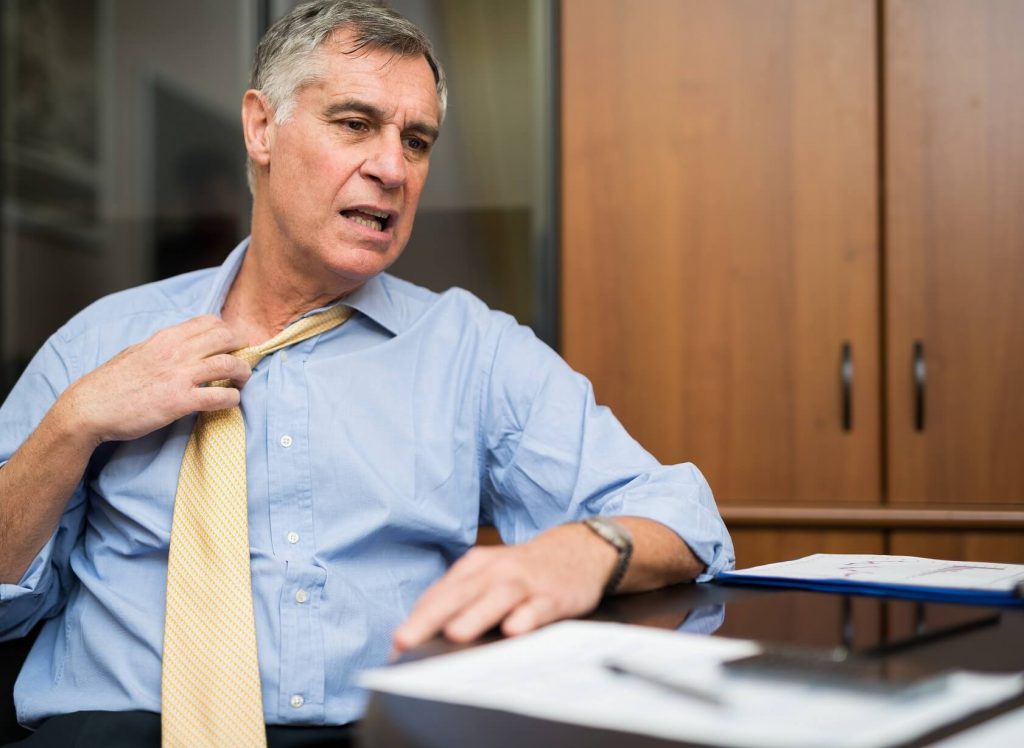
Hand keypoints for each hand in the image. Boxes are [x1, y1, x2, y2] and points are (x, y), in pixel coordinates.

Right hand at [57, 315, 250, 445]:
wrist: (89, 408)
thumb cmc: (111, 383)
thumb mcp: (137, 352)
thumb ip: (163, 347)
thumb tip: (184, 345)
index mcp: (165, 338)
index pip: (209, 321)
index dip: (228, 331)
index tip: (234, 343)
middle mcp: (175, 351)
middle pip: (225, 337)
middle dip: (242, 347)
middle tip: (245, 360)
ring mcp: (178, 375)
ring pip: (229, 364)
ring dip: (243, 372)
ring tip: (242, 380)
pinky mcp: (179, 401)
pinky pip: (219, 396)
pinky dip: (232, 398)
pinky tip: (231, 402)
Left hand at [392, 523, 617, 652]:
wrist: (580, 549)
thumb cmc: (526, 571)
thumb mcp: (490, 576)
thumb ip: (461, 601)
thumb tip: (424, 635)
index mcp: (476, 567)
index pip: (440, 593)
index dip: (417, 618)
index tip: (397, 645)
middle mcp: (497, 571)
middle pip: (461, 593)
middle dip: (431, 617)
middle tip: (406, 640)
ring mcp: (527, 582)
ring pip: (498, 596)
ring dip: (476, 615)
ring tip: (454, 634)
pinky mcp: (555, 595)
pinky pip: (540, 607)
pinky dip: (527, 617)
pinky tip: (514, 630)